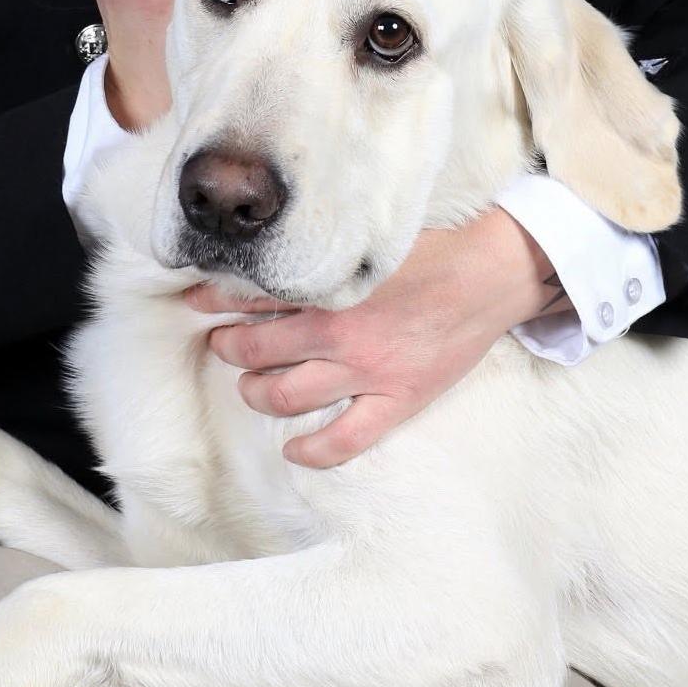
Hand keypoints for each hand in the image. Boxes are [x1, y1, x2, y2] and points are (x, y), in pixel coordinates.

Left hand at [184, 207, 571, 466]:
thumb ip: (321, 247)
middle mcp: (338, 330)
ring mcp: (366, 370)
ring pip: (286, 395)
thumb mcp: (367, 235)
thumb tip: (275, 247)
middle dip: (229, 348)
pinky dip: (312, 451)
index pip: (251, 295)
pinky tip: (294, 450)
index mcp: (328, 285)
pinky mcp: (396, 399)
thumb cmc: (431, 245)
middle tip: (222, 344)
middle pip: (257, 350)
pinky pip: (344, 440)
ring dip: (256, 393)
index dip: (215, 298)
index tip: (196, 299)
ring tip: (248, 385)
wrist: (490, 272)